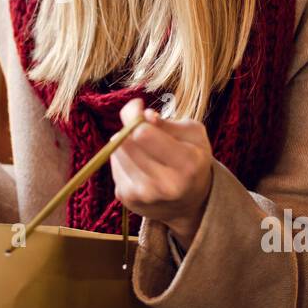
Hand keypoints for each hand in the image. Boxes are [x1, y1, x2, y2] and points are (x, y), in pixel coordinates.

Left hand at [110, 98, 213, 249]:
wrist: (189, 202)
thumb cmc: (192, 159)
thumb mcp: (193, 135)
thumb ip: (168, 122)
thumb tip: (144, 115)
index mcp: (187, 164)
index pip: (143, 134)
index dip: (135, 114)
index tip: (139, 105)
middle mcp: (165, 185)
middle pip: (125, 141)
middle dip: (130, 126)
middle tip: (141, 125)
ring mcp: (144, 195)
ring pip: (116, 151)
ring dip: (125, 142)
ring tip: (143, 146)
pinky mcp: (127, 199)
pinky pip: (114, 165)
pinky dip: (123, 157)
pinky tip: (139, 162)